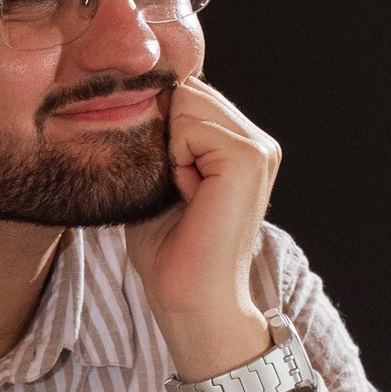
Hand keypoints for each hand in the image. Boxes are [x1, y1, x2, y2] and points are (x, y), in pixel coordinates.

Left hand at [122, 75, 281, 382]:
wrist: (191, 300)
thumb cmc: (170, 252)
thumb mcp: (157, 180)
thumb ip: (158, 138)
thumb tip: (132, 98)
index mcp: (239, 145)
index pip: (188, 94)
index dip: (160, 125)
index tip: (164, 176)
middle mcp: (257, 141)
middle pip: (187, 91)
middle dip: (165, 135)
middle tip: (176, 190)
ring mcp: (259, 148)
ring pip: (188, 103)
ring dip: (170, 149)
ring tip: (183, 193)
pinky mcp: (250, 158)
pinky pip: (191, 126)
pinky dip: (176, 160)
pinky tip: (189, 195)